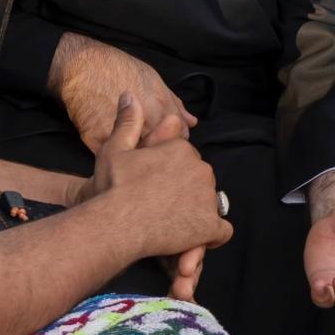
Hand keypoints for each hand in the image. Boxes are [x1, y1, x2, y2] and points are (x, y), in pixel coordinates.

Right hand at [51, 33, 195, 152]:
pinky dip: (118, 162)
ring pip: (138, 161)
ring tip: (135, 158)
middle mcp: (145, 124)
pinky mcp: (99, 143)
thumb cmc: (119, 68)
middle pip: (161, 152)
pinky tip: (117, 156)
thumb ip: (174, 103)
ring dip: (139, 162)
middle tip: (152, 154)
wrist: (83, 65)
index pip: (180, 139)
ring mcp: (122, 135)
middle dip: (159, 155)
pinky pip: (114, 162)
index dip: (174, 143)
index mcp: (161, 109)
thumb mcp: (153, 79)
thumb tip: (192, 122)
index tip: (167, 144)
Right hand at [93, 94, 230, 293]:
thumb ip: (128, 121)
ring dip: (195, 212)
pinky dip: (210, 236)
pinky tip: (192, 239)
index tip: (154, 186)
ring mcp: (207, 198)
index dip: (170, 173)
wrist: (115, 223)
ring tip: (170, 223)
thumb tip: (130, 95)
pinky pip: (221, 231)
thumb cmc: (113, 187)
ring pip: (210, 203)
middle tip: (160, 206)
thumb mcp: (115, 149)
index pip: (186, 159)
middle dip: (185, 191)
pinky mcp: (209, 225)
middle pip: (200, 180)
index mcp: (181, 149)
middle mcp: (200, 169)